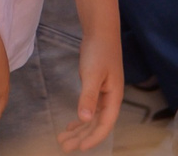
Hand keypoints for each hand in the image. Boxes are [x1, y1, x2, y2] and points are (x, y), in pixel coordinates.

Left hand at [60, 24, 122, 150]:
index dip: (93, 138)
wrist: (100, 32)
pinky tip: (71, 126)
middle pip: (97, 125)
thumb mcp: (92, 74)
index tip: (79, 148)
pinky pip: (89, 110)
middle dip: (82, 137)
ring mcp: (104, 95)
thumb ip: (89, 97)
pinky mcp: (96, 89)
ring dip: (79, 130)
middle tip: (64, 147)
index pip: (105, 125)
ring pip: (92, 119)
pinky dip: (80, 119)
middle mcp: (110, 100)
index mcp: (114, 98)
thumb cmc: (99, 52)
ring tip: (63, 139)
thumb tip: (84, 119)